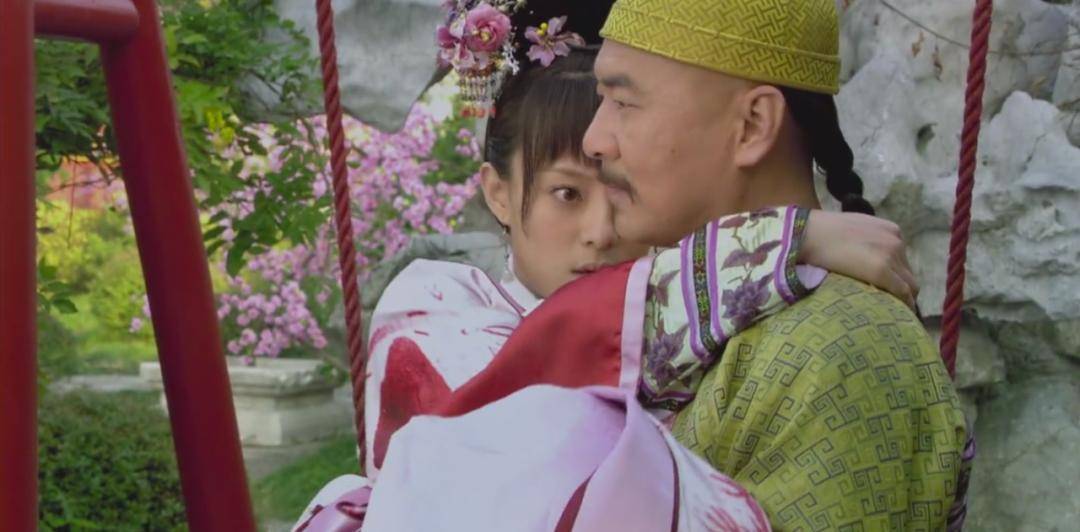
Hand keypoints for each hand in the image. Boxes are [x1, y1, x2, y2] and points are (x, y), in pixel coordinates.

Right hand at [801, 210, 918, 309]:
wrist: (807, 233)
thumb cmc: (819, 233)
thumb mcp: (851, 231)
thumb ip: (864, 242)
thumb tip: (861, 259)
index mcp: (889, 230)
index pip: (902, 259)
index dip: (896, 276)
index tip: (887, 290)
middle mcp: (895, 241)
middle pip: (908, 273)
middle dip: (902, 289)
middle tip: (889, 305)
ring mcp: (890, 255)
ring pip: (910, 285)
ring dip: (903, 298)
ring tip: (891, 313)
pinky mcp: (881, 270)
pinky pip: (903, 293)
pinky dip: (904, 304)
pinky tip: (897, 315)